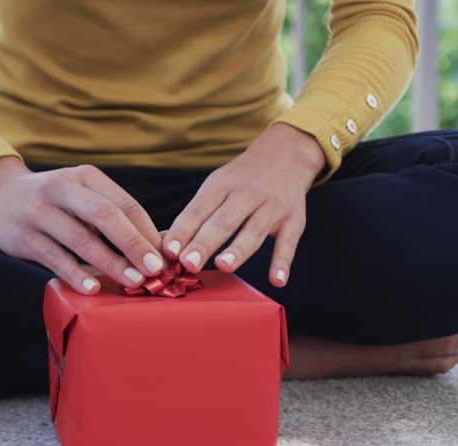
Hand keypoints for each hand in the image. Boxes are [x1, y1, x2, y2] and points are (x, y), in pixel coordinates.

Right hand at [0, 156, 164, 294]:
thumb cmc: (53, 199)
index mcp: (86, 177)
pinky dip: (75, 274)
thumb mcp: (81, 193)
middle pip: (105, 216)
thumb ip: (111, 214)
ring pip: (80, 239)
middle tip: (155, 269)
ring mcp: (40, 212)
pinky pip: (54, 258)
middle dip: (134, 244)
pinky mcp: (24, 236)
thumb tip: (154, 246)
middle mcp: (63, 189)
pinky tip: (93, 288)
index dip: (147, 231)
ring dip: (109, 263)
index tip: (166, 256)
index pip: (124, 204)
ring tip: (133, 282)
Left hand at [162, 123, 324, 287]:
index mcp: (221, 185)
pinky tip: (277, 281)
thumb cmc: (242, 179)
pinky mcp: (294, 220)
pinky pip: (288, 242)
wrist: (286, 154)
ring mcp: (272, 206)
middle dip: (205, 242)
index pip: (198, 210)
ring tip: (223, 266)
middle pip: (224, 220)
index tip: (168, 251)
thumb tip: (163, 245)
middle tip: (188, 263)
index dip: (183, 230)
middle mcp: (247, 194)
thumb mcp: (216, 186)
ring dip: (239, 249)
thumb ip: (193, 217)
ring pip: (254, 230)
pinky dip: (283, 262)